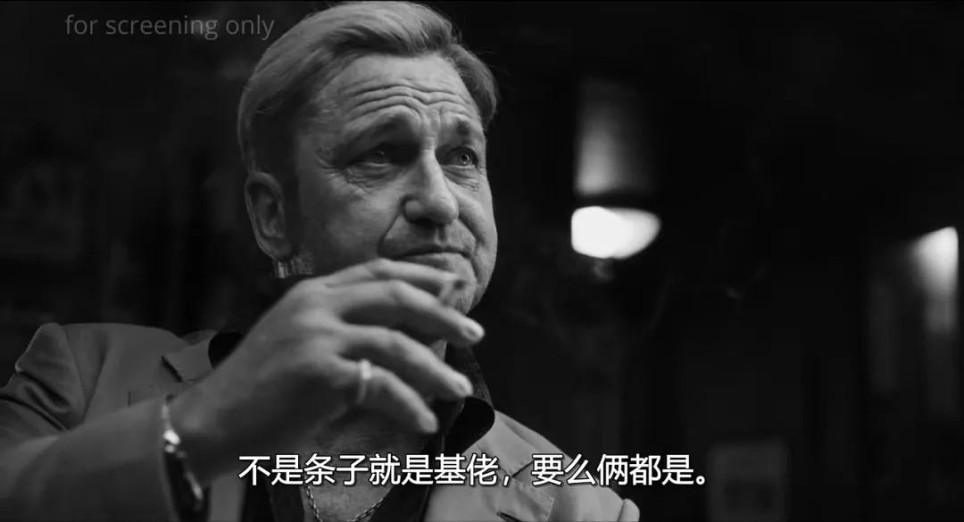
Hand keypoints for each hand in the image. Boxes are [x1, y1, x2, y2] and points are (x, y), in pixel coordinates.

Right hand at [167, 258, 484, 483]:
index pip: (378, 270)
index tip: (455, 288)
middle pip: (396, 295)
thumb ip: (342, 328)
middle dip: (443, 313)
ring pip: (396, 342)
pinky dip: (409, 405)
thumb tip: (403, 337)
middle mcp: (315, 304)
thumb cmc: (258, 390)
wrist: (210, 422)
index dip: (422, 277)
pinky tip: (425, 423)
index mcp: (311, 292)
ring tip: (459, 388)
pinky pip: (381, 385)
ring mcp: (316, 336)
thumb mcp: (299, 342)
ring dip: (435, 367)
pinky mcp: (318, 372)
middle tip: (475, 332)